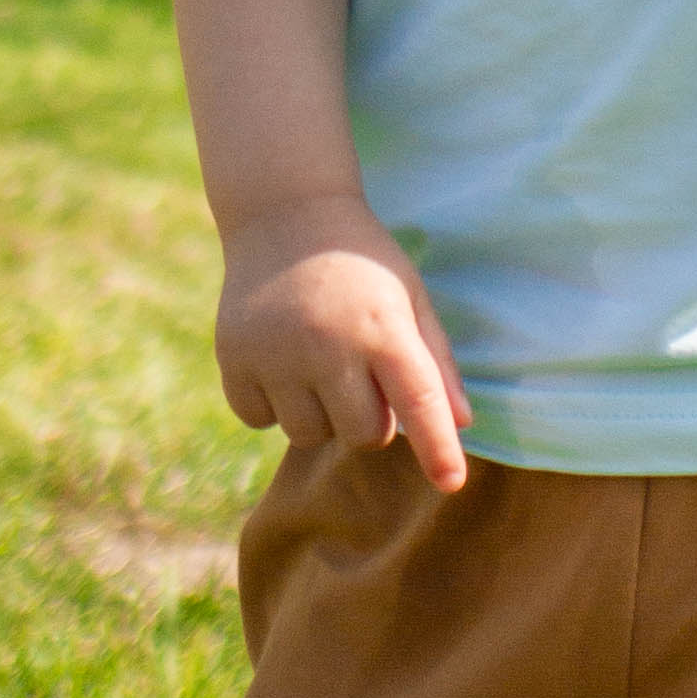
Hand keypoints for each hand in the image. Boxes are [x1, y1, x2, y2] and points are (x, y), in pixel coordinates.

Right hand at [214, 195, 473, 488]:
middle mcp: (327, 344)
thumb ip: (435, 360)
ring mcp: (275, 353)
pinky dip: (274, 404)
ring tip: (319, 362)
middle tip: (362, 374)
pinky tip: (280, 360)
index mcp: (382, 326)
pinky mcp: (233, 358)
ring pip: (309, 434)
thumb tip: (463, 422)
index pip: (418, 400)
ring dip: (322, 414)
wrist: (284, 214)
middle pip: (365, 434)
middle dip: (372, 418)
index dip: (437, 447)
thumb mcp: (410, 296)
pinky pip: (259, 420)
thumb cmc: (362, 261)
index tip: (451, 483)